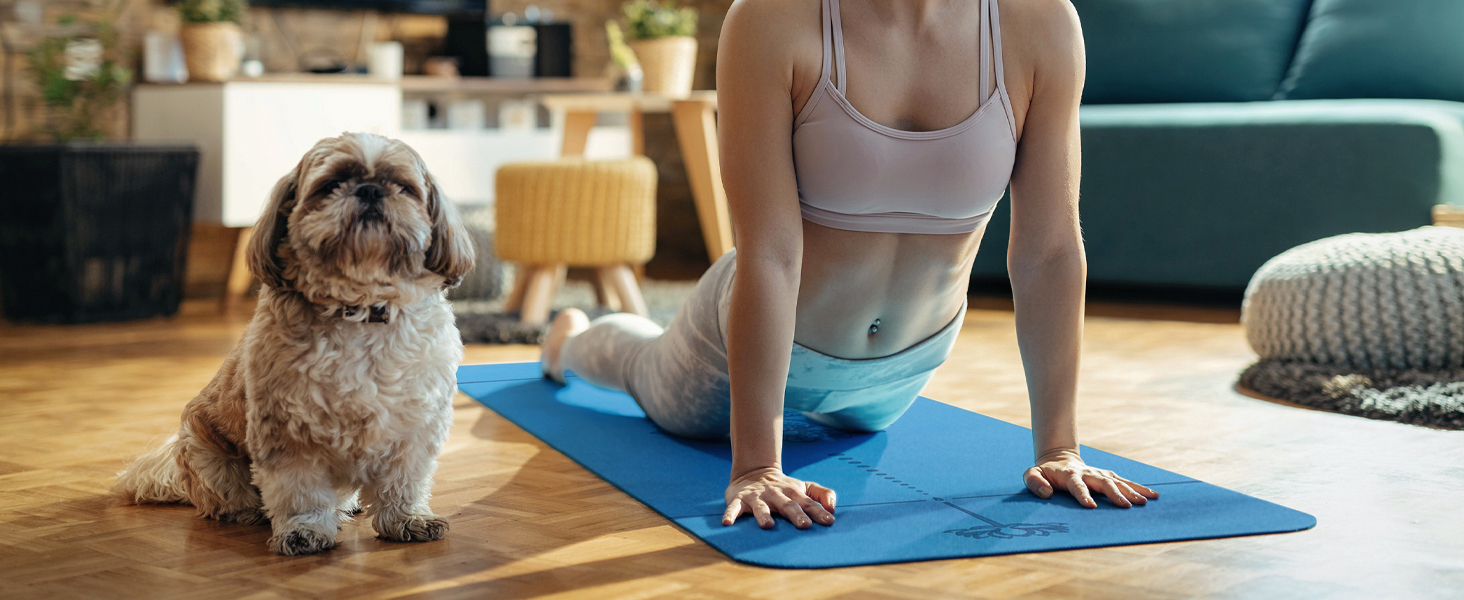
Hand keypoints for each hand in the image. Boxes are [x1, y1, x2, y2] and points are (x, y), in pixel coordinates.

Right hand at [723, 467, 836, 528]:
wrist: (753, 472)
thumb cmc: (784, 487)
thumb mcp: (804, 487)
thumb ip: (822, 494)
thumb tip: (833, 508)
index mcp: (793, 493)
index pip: (808, 503)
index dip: (819, 512)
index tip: (829, 521)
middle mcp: (776, 494)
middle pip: (787, 505)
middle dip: (796, 515)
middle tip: (804, 525)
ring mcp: (757, 497)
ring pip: (761, 507)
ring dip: (763, 515)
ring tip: (768, 526)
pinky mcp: (739, 499)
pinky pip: (734, 507)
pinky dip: (730, 514)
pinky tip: (727, 524)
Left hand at [1023, 449, 1158, 507]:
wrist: (1058, 460)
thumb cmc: (1044, 473)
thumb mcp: (1031, 475)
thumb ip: (1034, 482)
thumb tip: (1046, 493)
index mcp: (1069, 475)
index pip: (1077, 485)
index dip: (1083, 495)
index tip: (1091, 506)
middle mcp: (1087, 473)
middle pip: (1103, 483)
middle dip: (1115, 494)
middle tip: (1127, 506)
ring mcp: (1099, 474)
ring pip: (1117, 481)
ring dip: (1131, 491)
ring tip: (1145, 501)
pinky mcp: (1108, 476)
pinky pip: (1125, 482)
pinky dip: (1139, 488)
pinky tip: (1152, 495)